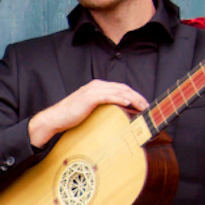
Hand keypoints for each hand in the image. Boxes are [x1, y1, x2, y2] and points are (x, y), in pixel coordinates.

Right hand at [26, 79, 149, 147]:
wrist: (56, 118)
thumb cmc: (71, 116)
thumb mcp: (90, 109)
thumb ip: (103, 106)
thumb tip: (117, 113)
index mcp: (98, 87)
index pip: (121, 88)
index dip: (135, 95)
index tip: (144, 104)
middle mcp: (97, 85)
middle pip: (123, 88)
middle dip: (138, 96)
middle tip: (148, 106)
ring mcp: (94, 90)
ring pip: (119, 91)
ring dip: (133, 98)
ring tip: (143, 106)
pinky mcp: (90, 97)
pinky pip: (109, 96)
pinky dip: (120, 98)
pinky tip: (128, 103)